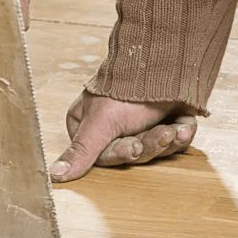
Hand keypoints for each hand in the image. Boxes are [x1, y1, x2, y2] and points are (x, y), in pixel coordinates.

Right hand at [50, 91, 197, 182]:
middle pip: (131, 153)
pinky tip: (184, 124)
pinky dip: (181, 133)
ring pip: (154, 149)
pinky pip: (172, 142)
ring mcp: (139, 124)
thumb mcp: (101, 123)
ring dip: (167, 139)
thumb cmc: (131, 88)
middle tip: (162, 133)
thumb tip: (53, 176)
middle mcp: (112, 126)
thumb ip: (80, 152)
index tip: (135, 146)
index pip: (103, 155)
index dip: (123, 153)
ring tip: (175, 128)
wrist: (172, 60)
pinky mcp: (163, 122)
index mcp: (88, 124)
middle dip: (150, 144)